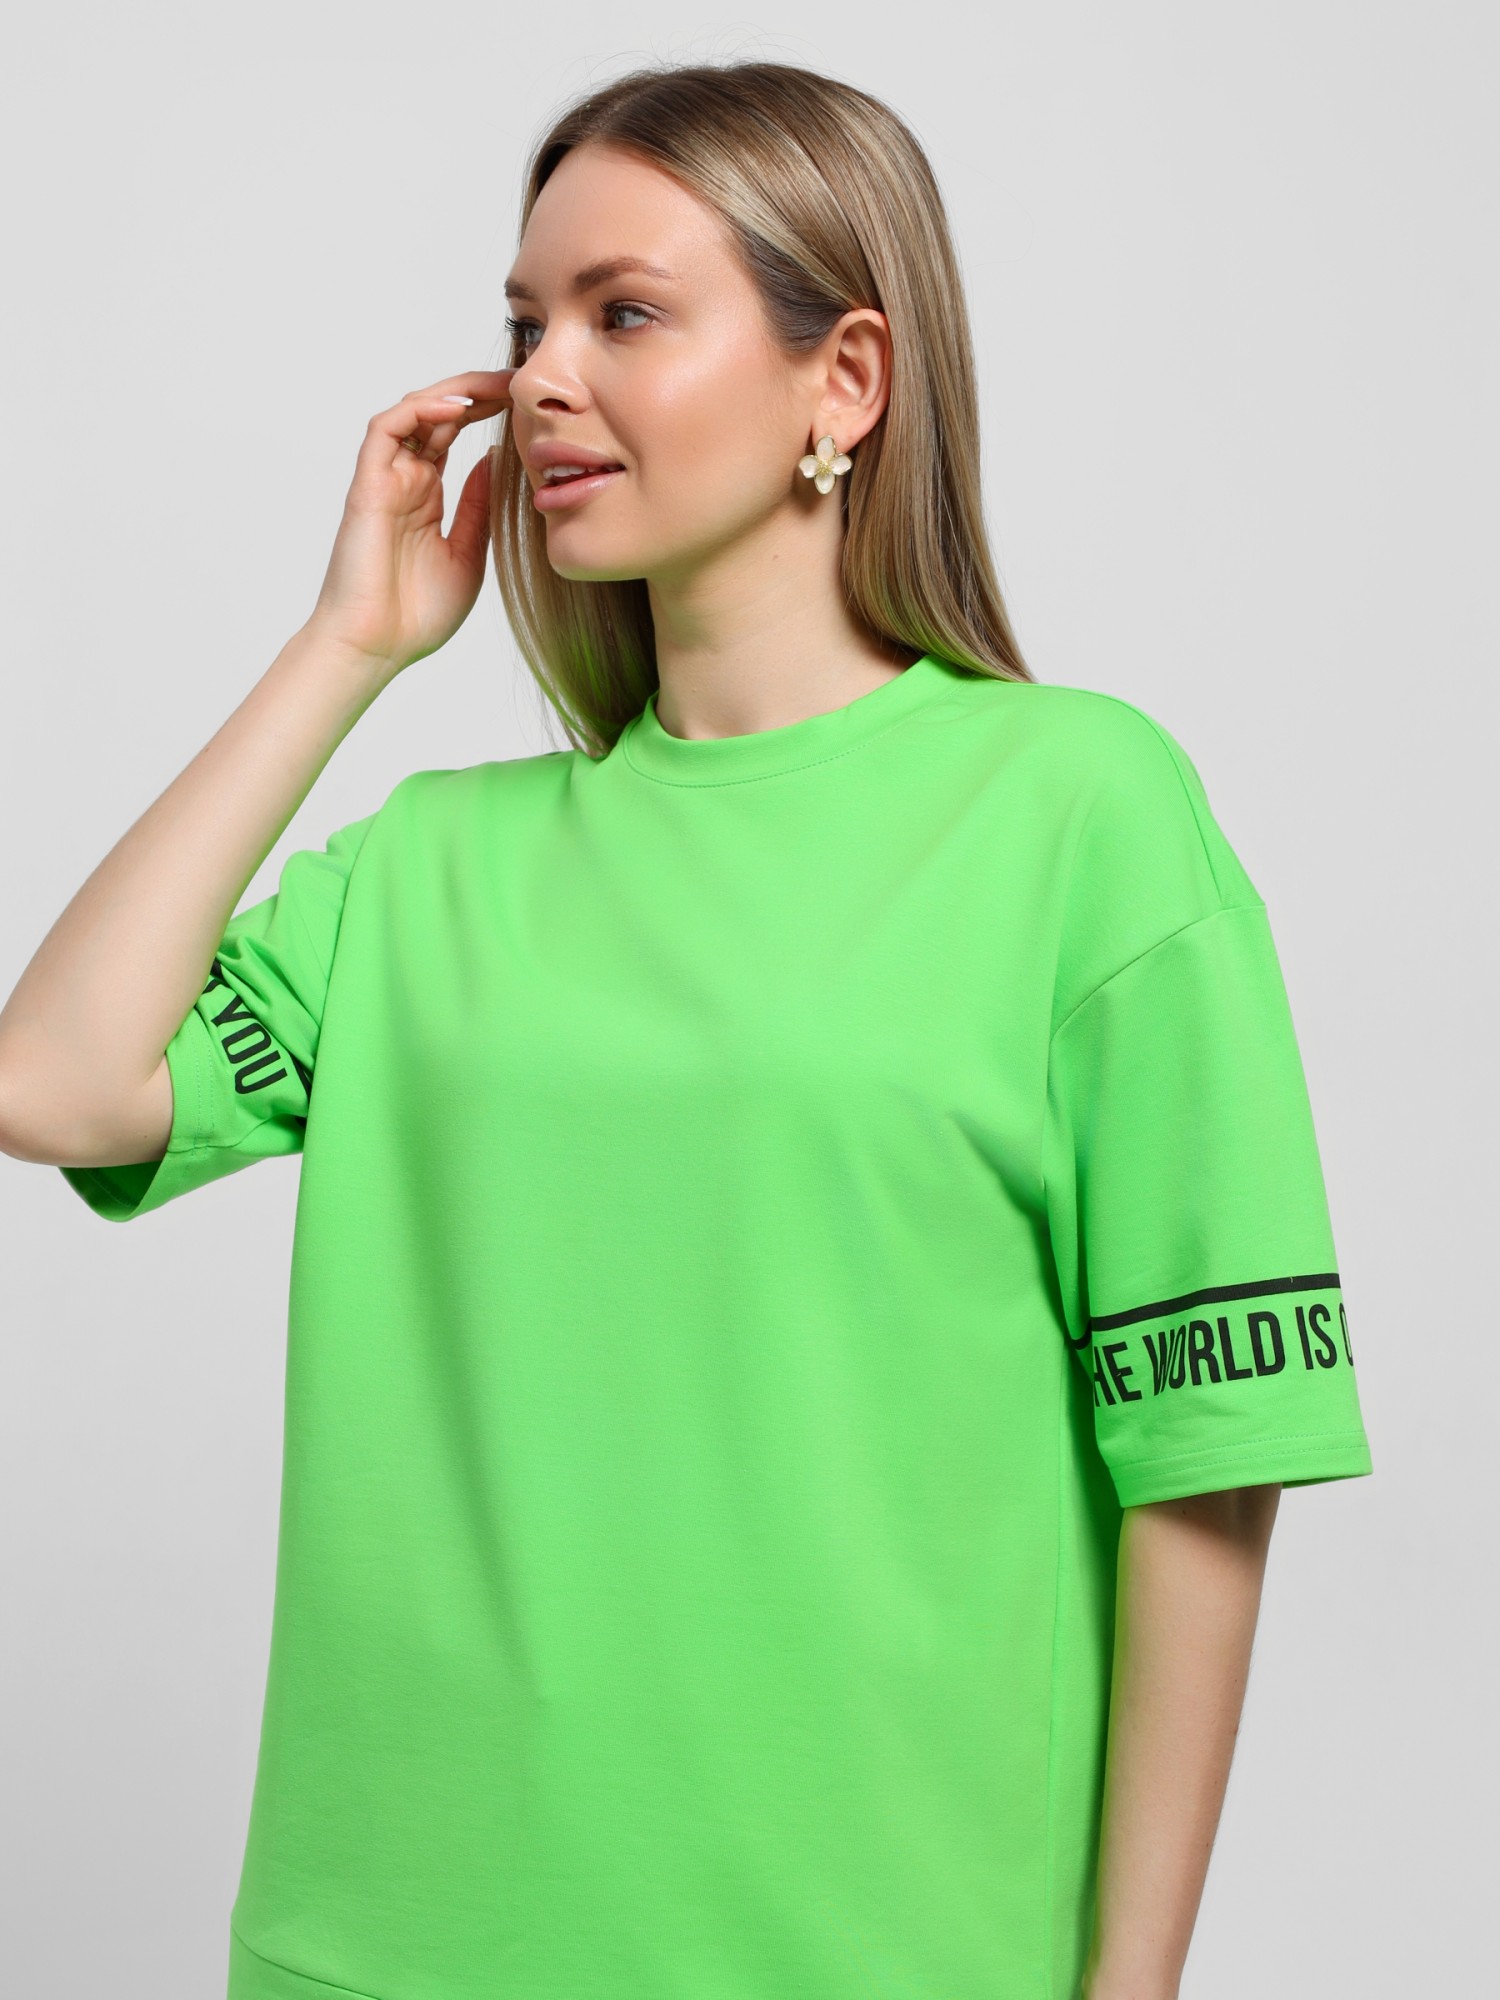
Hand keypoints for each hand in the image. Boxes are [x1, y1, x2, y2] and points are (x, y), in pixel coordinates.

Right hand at [303, 369, 516, 674]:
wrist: (377, 646)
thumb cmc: (417, 615)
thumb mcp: (469, 555)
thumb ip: (479, 507)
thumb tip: (495, 459)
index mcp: (426, 497)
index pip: (454, 435)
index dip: (486, 410)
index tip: (524, 402)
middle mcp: (404, 481)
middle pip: (436, 415)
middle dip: (476, 390)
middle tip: (517, 380)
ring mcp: (385, 480)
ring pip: (412, 412)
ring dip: (452, 391)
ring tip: (494, 386)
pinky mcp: (367, 485)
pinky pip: (387, 429)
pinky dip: (419, 410)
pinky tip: (456, 409)